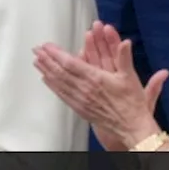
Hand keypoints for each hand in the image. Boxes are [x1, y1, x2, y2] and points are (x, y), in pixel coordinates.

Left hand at [33, 34, 166, 151]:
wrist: (131, 127)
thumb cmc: (131, 103)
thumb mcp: (130, 76)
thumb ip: (124, 57)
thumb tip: (125, 42)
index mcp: (95, 78)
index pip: (70, 62)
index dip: (56, 53)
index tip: (47, 46)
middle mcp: (84, 88)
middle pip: (59, 71)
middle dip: (46, 59)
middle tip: (36, 50)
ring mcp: (80, 99)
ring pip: (58, 82)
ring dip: (46, 70)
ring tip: (37, 61)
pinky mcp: (79, 108)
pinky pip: (62, 94)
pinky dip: (52, 85)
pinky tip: (46, 79)